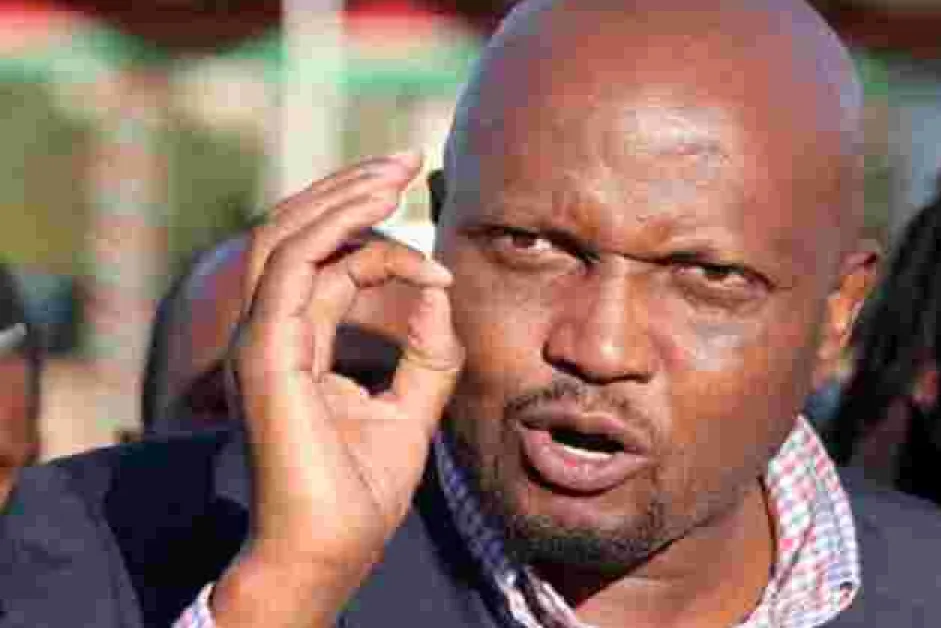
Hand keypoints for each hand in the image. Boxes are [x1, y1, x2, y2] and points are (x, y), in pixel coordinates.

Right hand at [211, 152, 463, 626]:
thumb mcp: (410, 408)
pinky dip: (348, 240)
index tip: (443, 257)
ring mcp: (261, 340)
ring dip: (344, 195)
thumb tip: (440, 294)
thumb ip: (424, 351)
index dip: (377, 236)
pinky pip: (298, 268)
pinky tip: (398, 235)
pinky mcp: (266, 353)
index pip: (322, 261)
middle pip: (294, 230)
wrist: (329, 550)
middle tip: (406, 159)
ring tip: (398, 172)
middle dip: (350, 187)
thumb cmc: (360, 491)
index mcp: (295, 342)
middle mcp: (270, 332)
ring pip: (288, 235)